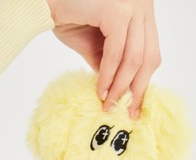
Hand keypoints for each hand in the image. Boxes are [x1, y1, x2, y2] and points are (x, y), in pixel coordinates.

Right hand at [46, 0, 160, 116]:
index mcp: (142, 10)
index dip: (144, 82)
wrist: (44, 1)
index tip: (134, 106)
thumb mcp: (99, 46)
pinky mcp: (117, 11)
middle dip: (137, 89)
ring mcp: (132, 5)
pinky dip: (109, 76)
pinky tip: (101, 90)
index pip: (150, 52)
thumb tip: (125, 92)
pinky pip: (117, 54)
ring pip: (135, 59)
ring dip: (120, 86)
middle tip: (127, 112)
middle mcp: (143, 3)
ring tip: (109, 103)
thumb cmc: (70, 17)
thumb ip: (115, 64)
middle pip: (149, 57)